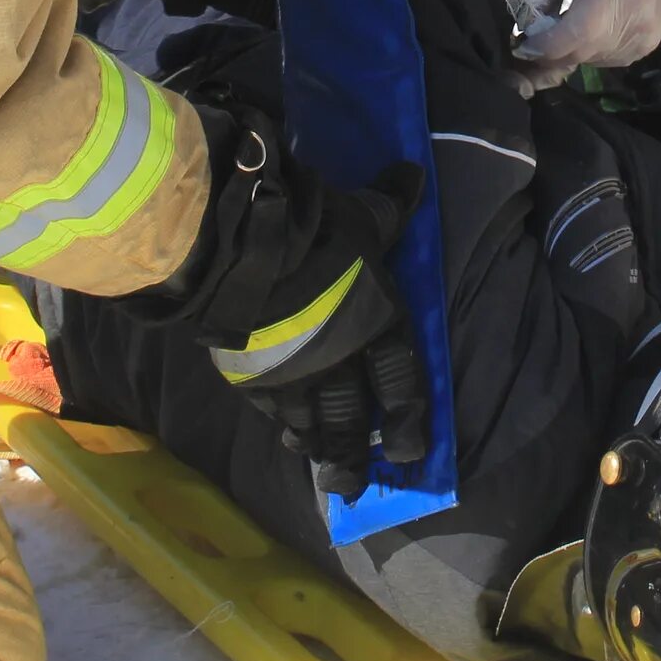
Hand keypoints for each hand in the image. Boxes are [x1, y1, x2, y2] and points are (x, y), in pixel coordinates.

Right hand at [167, 107, 430, 495]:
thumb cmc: (318, 228)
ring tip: (322, 471)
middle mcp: (341, 359)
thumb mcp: (363, 214)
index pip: (401, 384)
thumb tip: (414, 173)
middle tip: (356, 488)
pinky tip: (282, 433)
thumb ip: (390, 205)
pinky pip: (268, 408)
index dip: (407, 422)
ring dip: (318, 449)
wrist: (246, 245)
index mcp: (377, 324)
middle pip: (352, 420)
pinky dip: (279, 423)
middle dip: (354, 457)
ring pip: (309, 423)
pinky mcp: (250, 372)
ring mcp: (293, 372)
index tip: (410, 454)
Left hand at [512, 0, 660, 89]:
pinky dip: (592, 51)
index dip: (540, 47)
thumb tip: (523, 18)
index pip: (565, 41)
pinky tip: (594, 30)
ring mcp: (635, 46)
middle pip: (574, 55)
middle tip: (539, 36)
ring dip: (572, 50)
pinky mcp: (643, 52)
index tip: (523, 43)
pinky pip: (606, 61)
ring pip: (588, 61)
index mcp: (602, 3)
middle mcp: (621, 32)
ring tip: (570, 26)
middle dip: (551, 51)